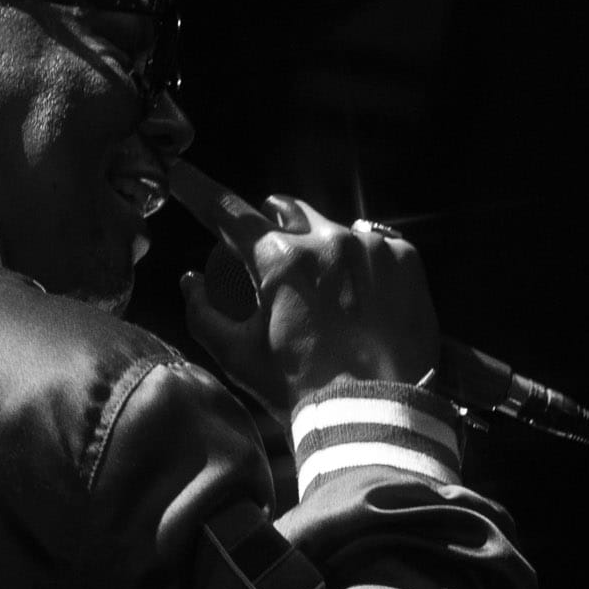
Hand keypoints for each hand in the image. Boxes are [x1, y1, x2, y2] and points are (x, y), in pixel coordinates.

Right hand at [167, 164, 441, 418]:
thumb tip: (190, 280)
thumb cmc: (299, 388)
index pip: (229, 212)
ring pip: (332, 226)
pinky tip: (359, 297)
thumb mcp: (238, 356)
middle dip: (270, 223)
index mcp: (281, 259)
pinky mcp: (406, 258)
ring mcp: (372, 245)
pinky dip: (360, 263)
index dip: (200, 191)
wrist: (377, 413)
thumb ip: (203, 314)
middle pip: (285, 208)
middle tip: (269, 257)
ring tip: (324, 291)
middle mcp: (329, 238)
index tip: (181, 175)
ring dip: (319, 247)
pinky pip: (374, 245)